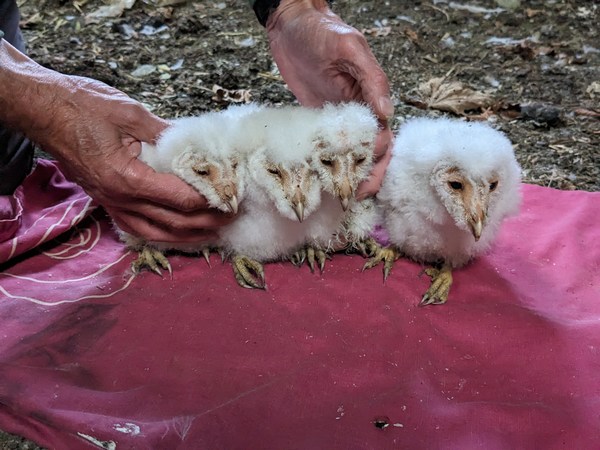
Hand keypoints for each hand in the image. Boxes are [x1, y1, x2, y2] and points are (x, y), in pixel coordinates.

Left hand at [266, 0, 393, 198]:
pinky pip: (327, 146)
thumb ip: (372, 79)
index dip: (379, 155)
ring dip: (352, 174)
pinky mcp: (318, 120)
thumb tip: (386, 112)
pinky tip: (323, 181)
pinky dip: (329, 164)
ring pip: (351, 152)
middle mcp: (358, 110)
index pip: (383, 132)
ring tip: (345, 197)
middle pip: (372, 149)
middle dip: (370, 173)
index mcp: (372, 95)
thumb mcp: (350, 49)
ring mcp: (337, 117)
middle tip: (359, 196)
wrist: (290, 26)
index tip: (369, 172)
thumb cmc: (322, 32)